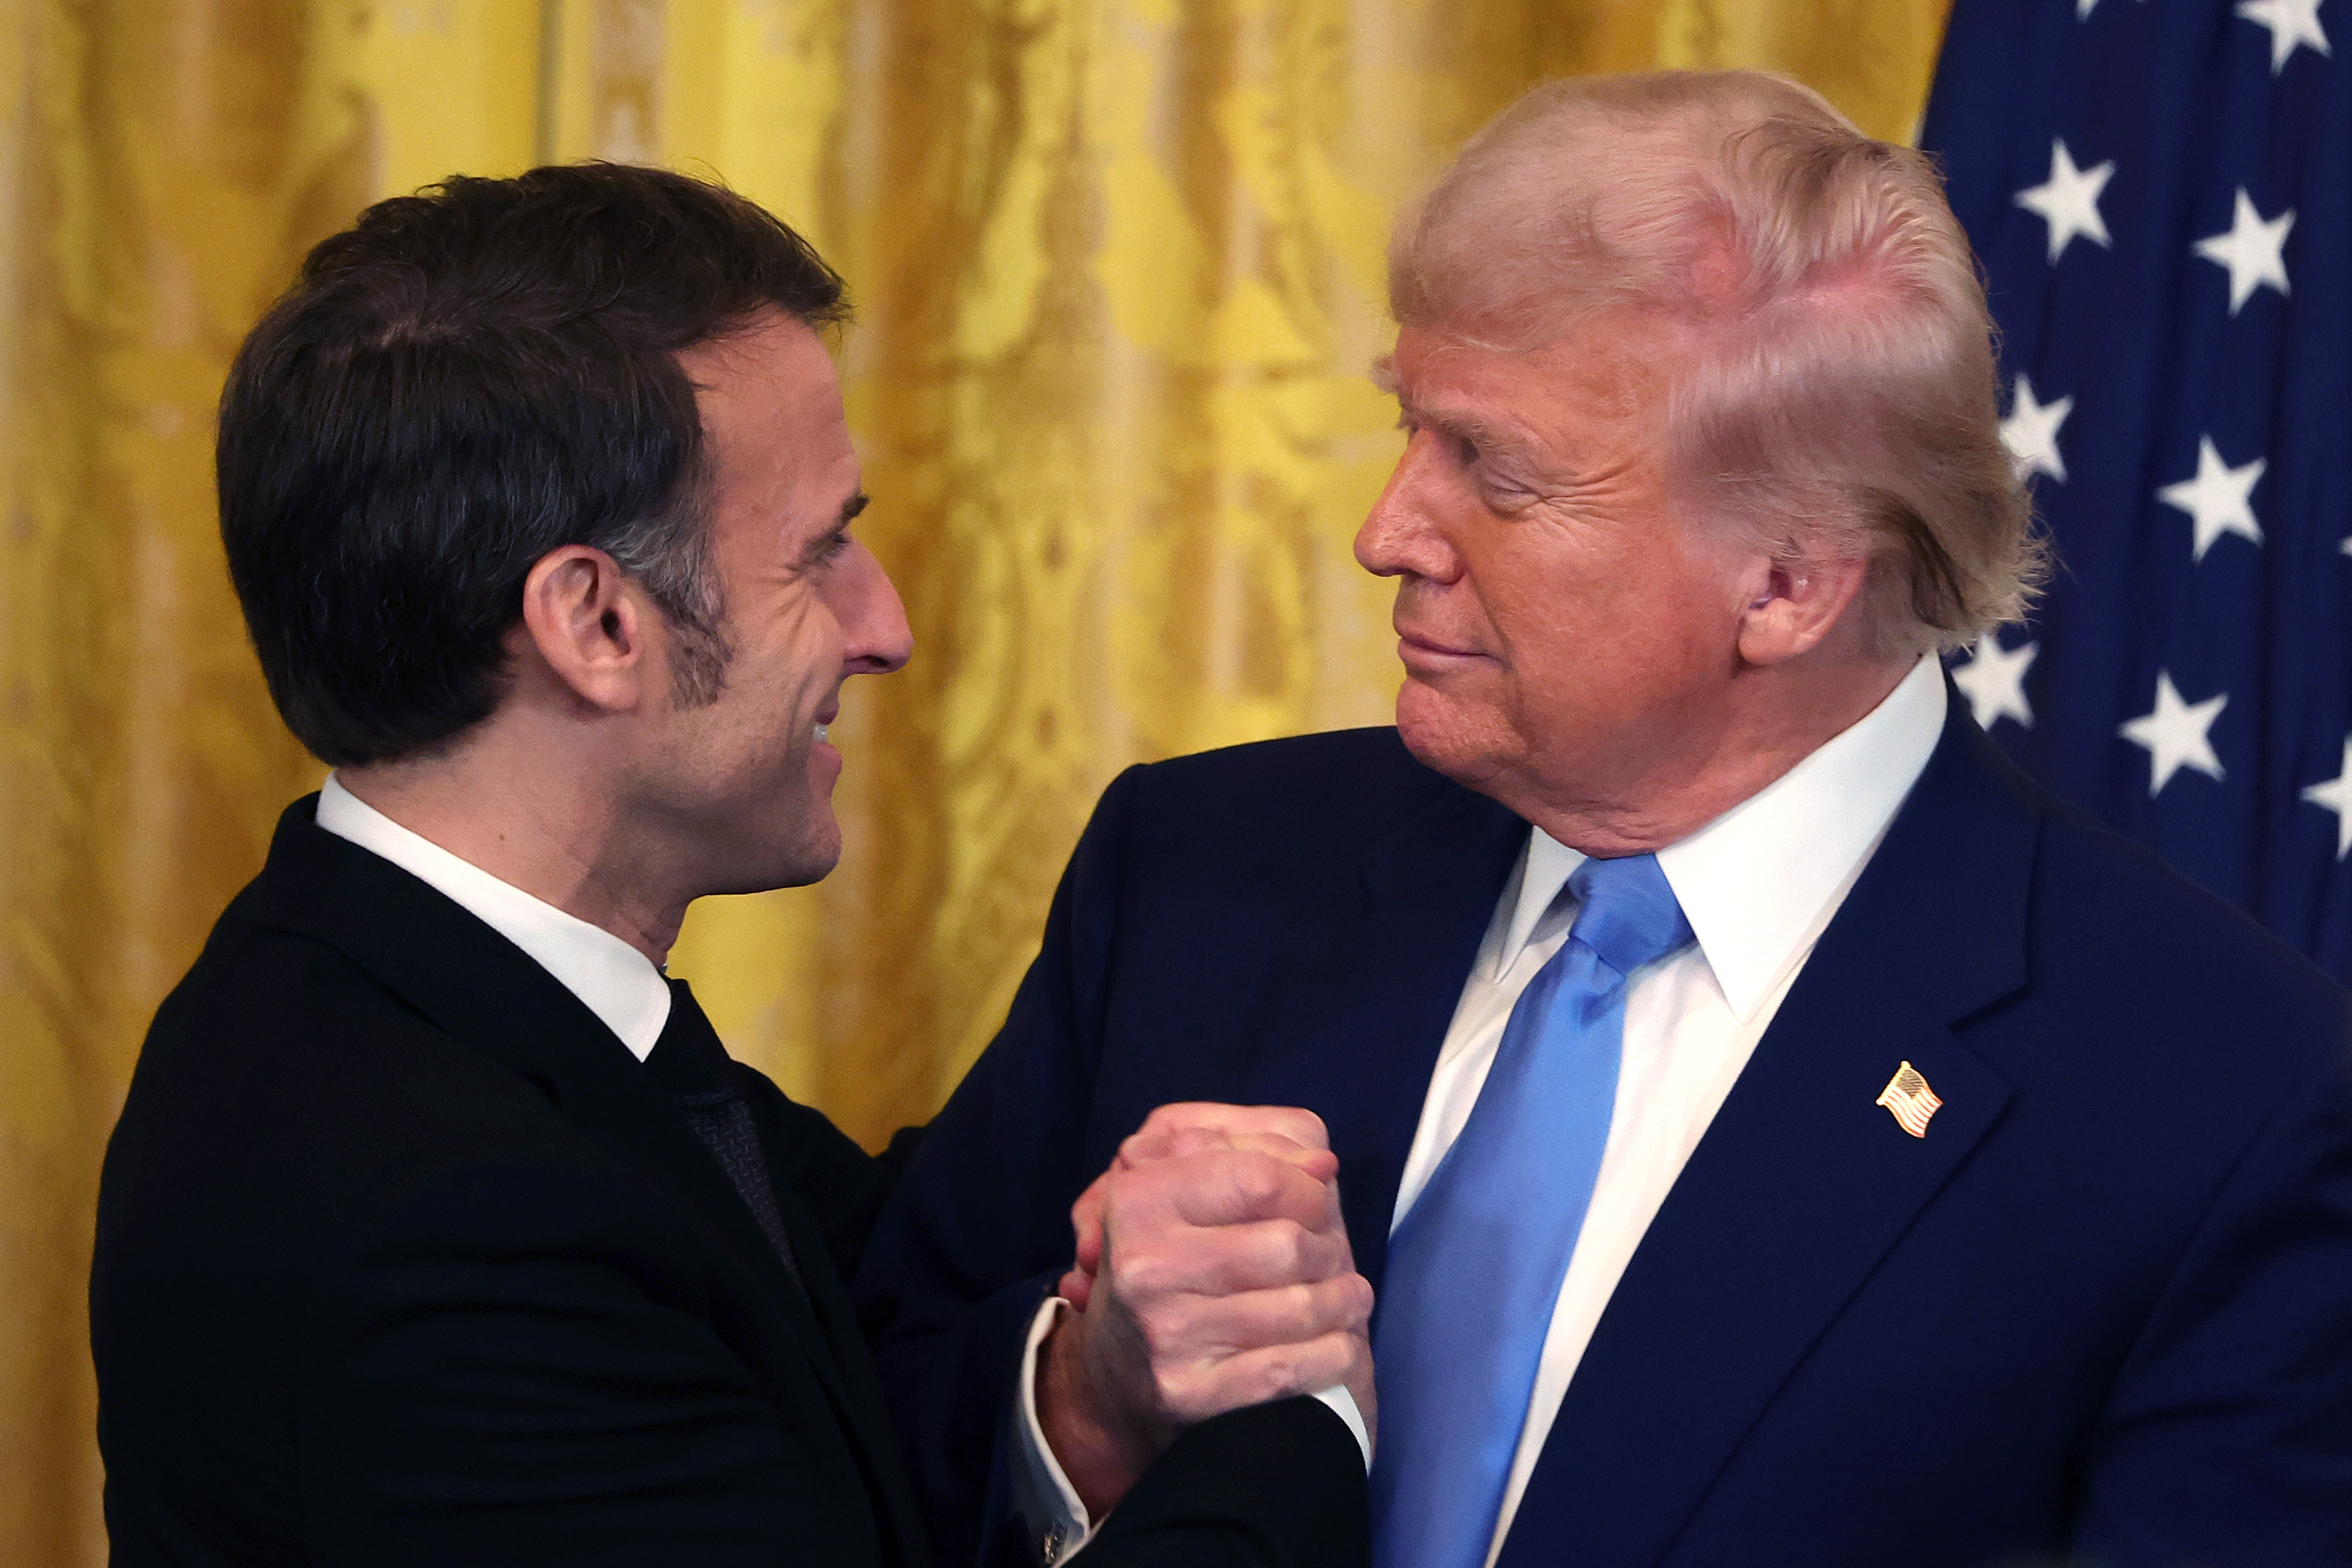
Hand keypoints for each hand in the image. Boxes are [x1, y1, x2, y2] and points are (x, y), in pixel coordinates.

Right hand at [1036, 1104, 1374, 1517]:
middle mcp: (1145, 1266)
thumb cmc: (1168, 1262)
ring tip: (1348, 1296)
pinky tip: (1341, 1345)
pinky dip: (1333, 1355)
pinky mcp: (1188, 1394)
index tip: (1319, 1200)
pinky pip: (1289, 1370)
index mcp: (1140, 1200)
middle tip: (1333, 1255)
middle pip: (1288, 1244)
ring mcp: (1166, 1334)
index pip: (1259, 1177)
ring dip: (1343, 1301)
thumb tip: (1321, 1162)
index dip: (1307, 1187)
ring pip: (1299, 1308)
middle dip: (1329, 1249)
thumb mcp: (1182, 1189)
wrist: (1117, 1374)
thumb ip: (1249, 1151)